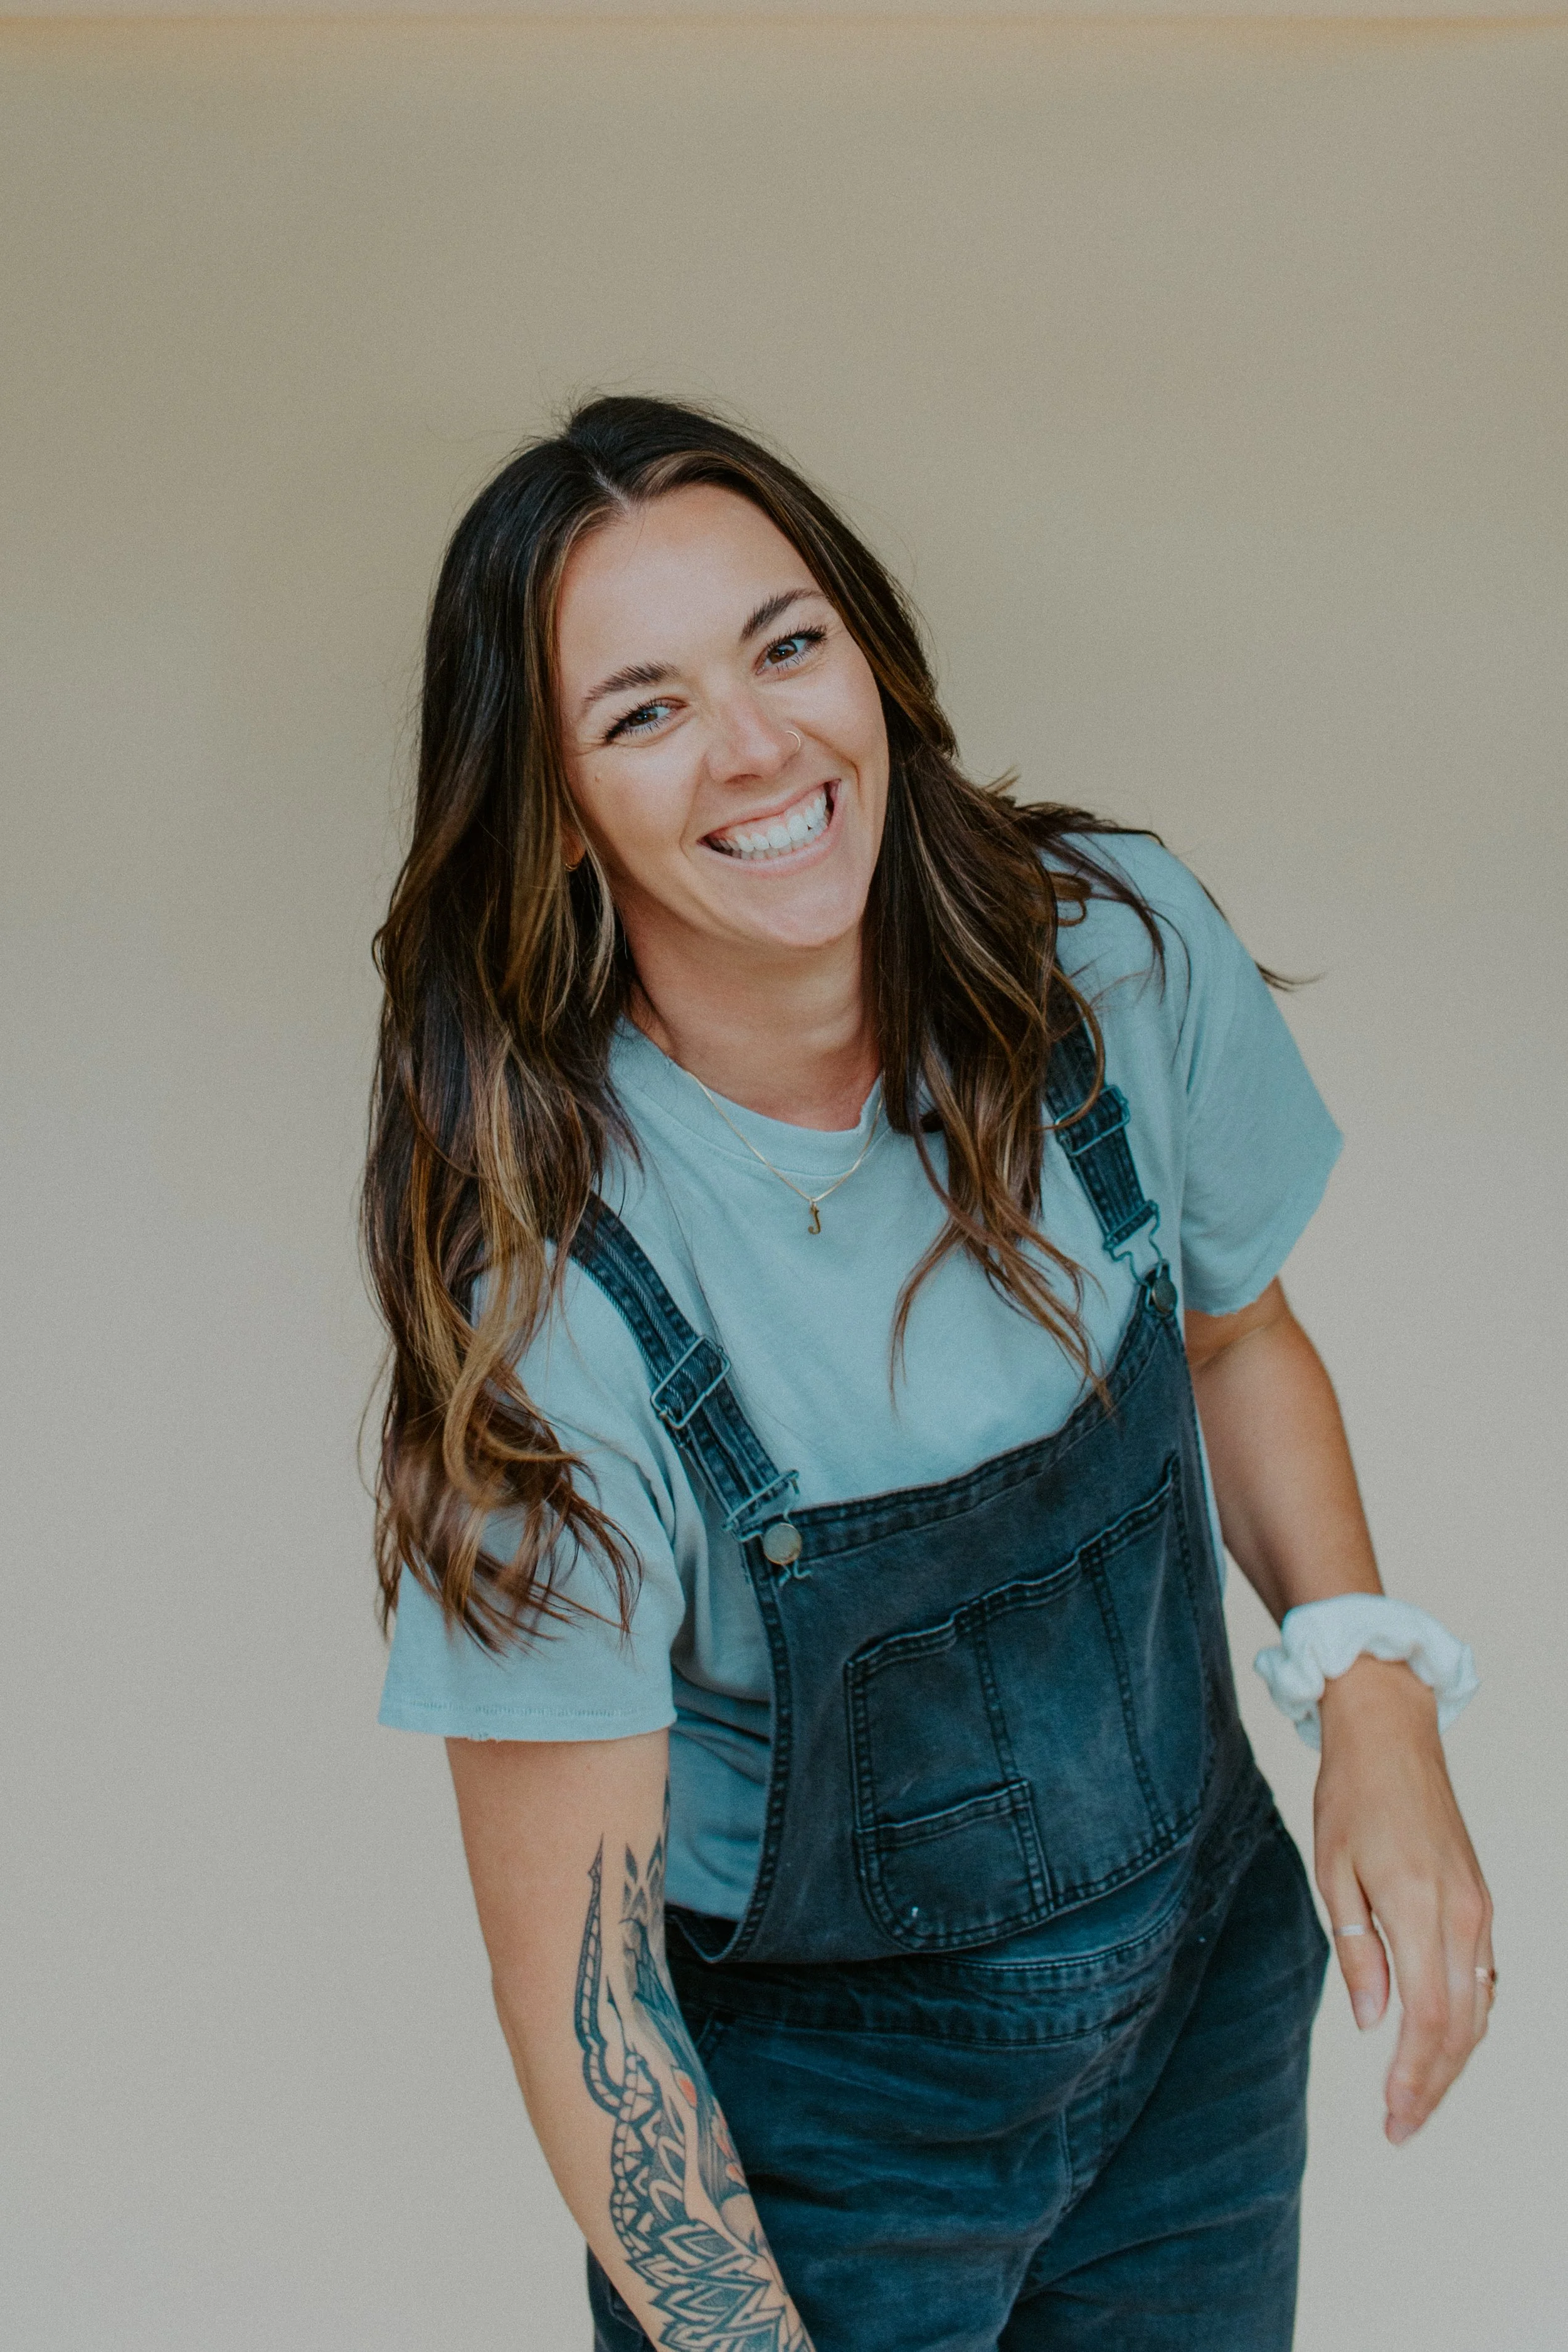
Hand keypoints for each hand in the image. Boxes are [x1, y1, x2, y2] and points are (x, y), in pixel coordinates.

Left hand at [1313, 1655, 1493, 2144]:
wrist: (1391, 1734)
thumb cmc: (1353, 1794)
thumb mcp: (1334, 1871)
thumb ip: (1357, 1951)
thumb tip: (1371, 2023)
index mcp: (1421, 1909)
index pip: (1429, 2021)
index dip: (1414, 2078)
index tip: (1393, 2117)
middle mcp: (1463, 1915)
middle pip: (1461, 2028)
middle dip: (1433, 2085)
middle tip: (1402, 2128)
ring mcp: (1479, 1908)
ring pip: (1479, 2008)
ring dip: (1453, 2061)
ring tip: (1417, 2099)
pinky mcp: (1480, 1899)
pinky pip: (1483, 1976)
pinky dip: (1467, 2020)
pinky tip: (1444, 2042)